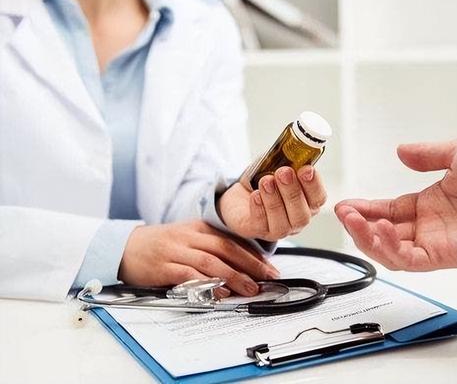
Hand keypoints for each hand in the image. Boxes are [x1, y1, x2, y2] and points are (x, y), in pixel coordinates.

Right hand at [118, 220, 279, 295]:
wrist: (122, 247)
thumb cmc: (158, 246)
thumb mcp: (186, 238)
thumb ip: (209, 247)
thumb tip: (239, 265)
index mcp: (198, 228)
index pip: (231, 239)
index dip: (252, 253)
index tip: (269, 267)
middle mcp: (189, 236)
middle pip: (226, 249)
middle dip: (251, 264)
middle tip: (268, 277)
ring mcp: (176, 250)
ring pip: (211, 262)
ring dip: (234, 276)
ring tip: (250, 288)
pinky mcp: (163, 266)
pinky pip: (189, 275)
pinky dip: (207, 284)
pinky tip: (220, 292)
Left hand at [218, 165, 326, 241]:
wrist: (240, 193)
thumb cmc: (264, 178)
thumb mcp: (277, 163)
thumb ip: (287, 156)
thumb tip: (293, 144)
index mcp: (308, 201)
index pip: (318, 198)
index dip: (314, 185)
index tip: (306, 169)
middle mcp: (297, 218)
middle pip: (302, 213)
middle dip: (293, 192)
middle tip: (284, 172)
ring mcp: (279, 228)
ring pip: (282, 222)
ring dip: (274, 199)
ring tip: (265, 181)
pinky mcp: (258, 231)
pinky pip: (261, 224)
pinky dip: (259, 208)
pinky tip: (255, 195)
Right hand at [335, 136, 456, 270]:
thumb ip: (427, 154)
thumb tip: (400, 151)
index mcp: (432, 202)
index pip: (389, 210)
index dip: (366, 208)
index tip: (345, 203)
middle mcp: (432, 225)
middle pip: (385, 232)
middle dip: (359, 224)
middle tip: (342, 212)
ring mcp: (439, 241)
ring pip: (392, 251)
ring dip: (368, 237)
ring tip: (353, 220)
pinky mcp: (448, 255)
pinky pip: (411, 259)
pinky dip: (391, 248)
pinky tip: (381, 229)